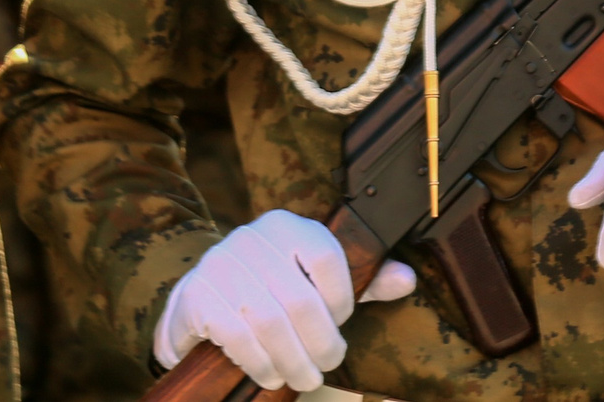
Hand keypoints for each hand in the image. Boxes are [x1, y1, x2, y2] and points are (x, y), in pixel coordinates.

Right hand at [151, 209, 414, 390]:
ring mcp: (220, 264)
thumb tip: (406, 279)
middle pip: (300, 300)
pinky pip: (237, 337)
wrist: (200, 296)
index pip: (327, 257)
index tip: (341, 323)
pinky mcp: (197, 295)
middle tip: (326, 368)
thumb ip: (361, 281)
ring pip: (269, 322)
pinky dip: (260, 363)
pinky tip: (270, 374)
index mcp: (287, 226)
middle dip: (320, 344)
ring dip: (292, 361)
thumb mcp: (315, 279)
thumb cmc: (270, 289)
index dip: (341, 299)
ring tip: (303, 378)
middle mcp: (251, 237)